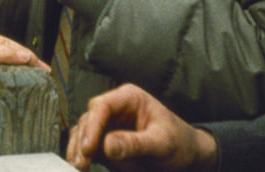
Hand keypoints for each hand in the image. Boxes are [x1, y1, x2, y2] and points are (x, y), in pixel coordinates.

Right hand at [66, 83, 217, 170]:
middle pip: (89, 118)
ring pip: (83, 131)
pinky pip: (87, 146)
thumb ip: (136, 144)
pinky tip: (79, 166)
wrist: (187, 156)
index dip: (92, 125)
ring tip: (78, 166)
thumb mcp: (162, 144)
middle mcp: (115, 108)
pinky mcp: (105, 142)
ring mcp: (109, 125)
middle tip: (81, 162)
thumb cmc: (180, 143)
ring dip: (78, 148)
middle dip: (82, 139)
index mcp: (129, 98)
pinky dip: (81, 155)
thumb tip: (107, 146)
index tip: (89, 147)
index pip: (103, 106)